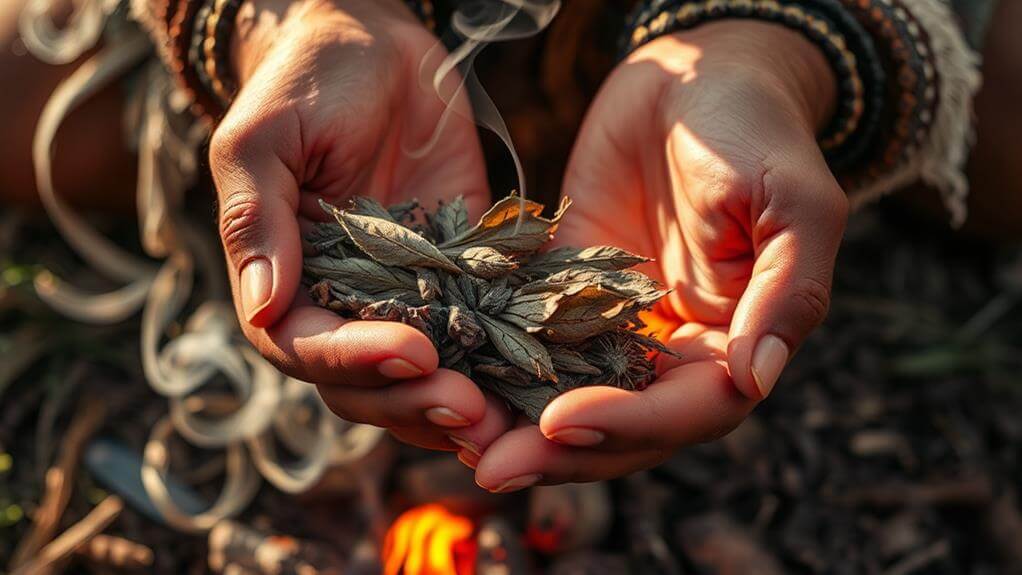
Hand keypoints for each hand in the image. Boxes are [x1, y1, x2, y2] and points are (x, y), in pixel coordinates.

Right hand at [210, 0, 493, 444]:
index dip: (354, 361)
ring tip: (504, 417)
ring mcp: (402, 296)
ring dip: (457, 403)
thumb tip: (261, 305)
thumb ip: (258, 221)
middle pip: (365, 381)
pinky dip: (499, 366)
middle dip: (413, 400)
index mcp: (283, 280)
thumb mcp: (264, 139)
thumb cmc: (307, 82)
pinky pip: (476, 334)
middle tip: (468, 407)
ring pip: (421, 377)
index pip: (306, 347)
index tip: (411, 352)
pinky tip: (533, 383)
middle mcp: (341, 302)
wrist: (375, 47)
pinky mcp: (460, 278)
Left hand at [465, 21, 848, 489]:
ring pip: (564, 395)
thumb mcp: (793, 204)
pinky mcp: (562, 292)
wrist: (693, 75)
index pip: (686, 412)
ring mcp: (612, 326)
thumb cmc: (756, 130)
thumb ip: (789, 293)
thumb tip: (754, 382)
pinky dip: (490, 365)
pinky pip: (525, 337)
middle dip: (556, 451)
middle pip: (617, 426)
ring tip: (457, 438)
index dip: (629, 426)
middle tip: (488, 465)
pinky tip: (445, 375)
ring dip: (514, 424)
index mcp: (732, 346)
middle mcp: (670, 351)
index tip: (562, 422)